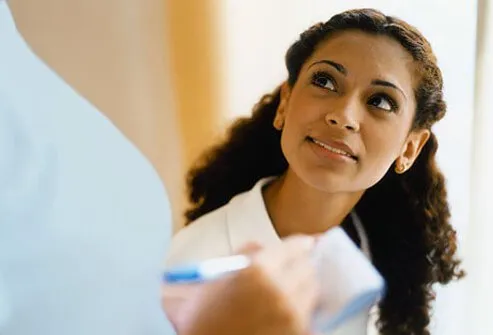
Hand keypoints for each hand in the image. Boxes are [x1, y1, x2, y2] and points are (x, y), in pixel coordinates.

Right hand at [162, 235, 318, 334]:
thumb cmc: (201, 317)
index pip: (296, 247)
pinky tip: (285, 314)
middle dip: (301, 267)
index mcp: (259, 270)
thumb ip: (242, 256)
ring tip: (287, 294)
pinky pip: (309, 316)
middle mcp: (281, 290)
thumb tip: (263, 247)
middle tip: (294, 270)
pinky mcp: (298, 334)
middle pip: (308, 268)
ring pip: (312, 292)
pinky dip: (301, 312)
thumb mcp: (213, 278)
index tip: (308, 243)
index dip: (302, 244)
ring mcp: (292, 316)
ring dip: (302, 289)